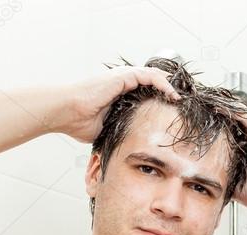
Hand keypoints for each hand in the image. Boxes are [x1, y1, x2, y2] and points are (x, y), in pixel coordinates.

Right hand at [56, 66, 181, 143]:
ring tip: (181, 99)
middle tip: (181, 104)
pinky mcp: (123, 76)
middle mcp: (121, 82)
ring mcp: (122, 77)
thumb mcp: (104, 130)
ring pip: (154, 76)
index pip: (143, 92)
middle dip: (168, 91)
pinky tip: (172, 95)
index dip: (158, 99)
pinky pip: (150, 76)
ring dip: (169, 86)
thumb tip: (124, 147)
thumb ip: (116, 131)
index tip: (171, 112)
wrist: (66, 113)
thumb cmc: (78, 122)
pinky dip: (163, 84)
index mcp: (117, 94)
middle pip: (151, 81)